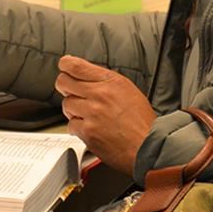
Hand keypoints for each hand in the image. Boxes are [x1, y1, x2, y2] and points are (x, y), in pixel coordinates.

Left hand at [55, 55, 155, 175]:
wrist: (148, 145)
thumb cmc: (142, 122)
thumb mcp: (128, 90)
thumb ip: (106, 82)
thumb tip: (86, 77)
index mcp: (111, 81)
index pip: (77, 66)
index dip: (66, 65)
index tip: (64, 67)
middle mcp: (100, 95)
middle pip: (64, 82)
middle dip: (65, 87)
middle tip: (70, 92)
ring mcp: (92, 113)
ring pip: (66, 104)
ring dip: (73, 110)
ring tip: (87, 116)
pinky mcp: (88, 132)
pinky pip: (70, 125)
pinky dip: (78, 129)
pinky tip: (90, 129)